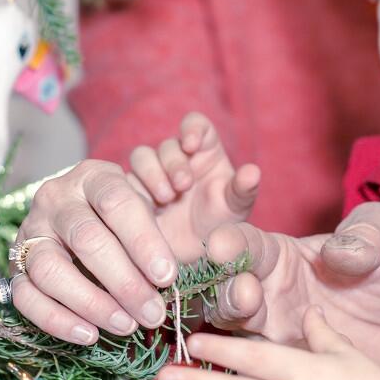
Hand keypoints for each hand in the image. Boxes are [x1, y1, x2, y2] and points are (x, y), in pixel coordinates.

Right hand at [12, 143, 258, 345]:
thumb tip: (252, 175)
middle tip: (155, 311)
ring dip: (91, 301)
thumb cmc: (148, 222)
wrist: (86, 235)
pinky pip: (26, 296)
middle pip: (86, 235)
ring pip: (50, 267)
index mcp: (96, 174)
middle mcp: (57, 196)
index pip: (117, 200)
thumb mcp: (182, 201)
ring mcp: (31, 232)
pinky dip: (56, 318)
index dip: (142, 238)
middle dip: (123, 278)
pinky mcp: (15, 267)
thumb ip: (221, 191)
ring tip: (127, 326)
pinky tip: (90, 335)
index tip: (169, 274)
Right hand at [128, 112, 259, 211]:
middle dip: (173, 162)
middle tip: (183, 185)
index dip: (191, 128)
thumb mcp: (235, 208)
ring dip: (151, 173)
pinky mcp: (134, 192)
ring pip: (142, 157)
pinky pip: (126, 182)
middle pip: (168, 145)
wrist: (195, 255)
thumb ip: (243, 189)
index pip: (195, 124)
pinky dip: (135, 191)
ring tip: (166, 197)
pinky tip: (147, 209)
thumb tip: (253, 172)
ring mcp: (153, 174)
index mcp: (204, 150)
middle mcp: (177, 157)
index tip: (191, 144)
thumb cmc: (220, 223)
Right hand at [203, 201, 379, 379]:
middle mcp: (270, 299)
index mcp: (283, 258)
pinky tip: (335, 374)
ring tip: (266, 343)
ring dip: (237, 350)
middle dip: (228, 296)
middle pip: (230, 298)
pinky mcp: (294, 378)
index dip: (231, 244)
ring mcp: (278, 342)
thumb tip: (337, 253)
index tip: (222, 246)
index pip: (249, 246)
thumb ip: (366, 236)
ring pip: (242, 349)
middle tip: (247, 295)